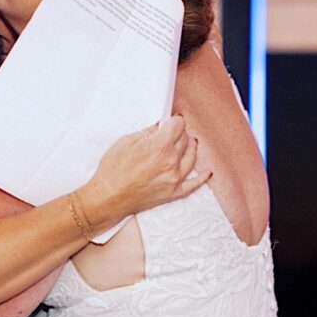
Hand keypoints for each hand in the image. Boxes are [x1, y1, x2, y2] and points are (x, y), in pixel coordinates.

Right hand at [84, 116, 210, 219]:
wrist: (108, 197)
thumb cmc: (112, 170)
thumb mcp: (126, 142)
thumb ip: (147, 132)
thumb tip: (160, 126)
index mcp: (160, 145)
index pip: (178, 125)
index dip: (174, 120)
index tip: (171, 119)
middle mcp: (172, 161)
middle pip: (185, 139)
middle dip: (179, 132)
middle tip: (173, 131)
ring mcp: (175, 178)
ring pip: (192, 157)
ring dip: (191, 147)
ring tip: (190, 143)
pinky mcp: (174, 192)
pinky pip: (194, 184)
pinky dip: (202, 177)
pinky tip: (207, 172)